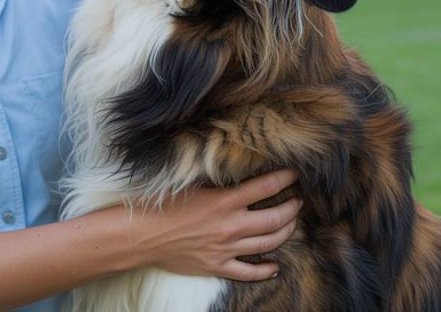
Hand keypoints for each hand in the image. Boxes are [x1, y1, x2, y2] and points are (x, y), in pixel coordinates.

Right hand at [124, 169, 300, 281]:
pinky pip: (249, 272)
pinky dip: (265, 270)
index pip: (265, 187)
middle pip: (274, 219)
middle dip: (291, 209)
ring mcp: (226, 249)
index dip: (284, 179)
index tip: (294, 174)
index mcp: (224, 201)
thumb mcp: (190, 184)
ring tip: (292, 224)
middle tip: (298, 202)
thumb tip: (232, 167)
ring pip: (268, 243)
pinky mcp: (218, 266)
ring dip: (285, 233)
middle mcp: (230, 226)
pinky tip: (274, 266)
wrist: (142, 235)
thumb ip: (215, 180)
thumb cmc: (161, 205)